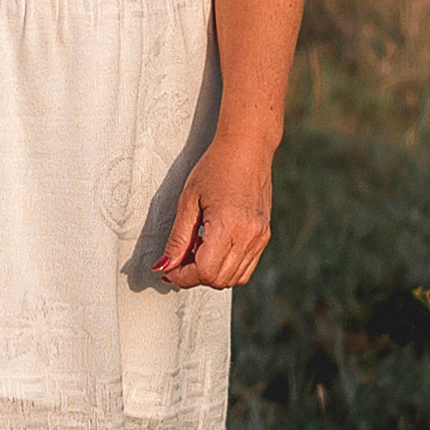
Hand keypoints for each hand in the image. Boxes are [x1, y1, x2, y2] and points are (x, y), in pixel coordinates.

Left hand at [156, 138, 272, 288]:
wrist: (247, 149)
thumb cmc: (214, 168)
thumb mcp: (188, 201)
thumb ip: (177, 239)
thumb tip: (165, 267)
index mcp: (228, 226)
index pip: (204, 271)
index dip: (183, 276)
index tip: (168, 270)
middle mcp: (249, 236)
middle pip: (218, 279)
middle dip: (194, 276)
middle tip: (178, 260)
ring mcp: (260, 238)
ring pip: (234, 278)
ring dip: (210, 274)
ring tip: (195, 251)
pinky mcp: (264, 236)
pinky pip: (246, 267)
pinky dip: (227, 268)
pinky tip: (212, 249)